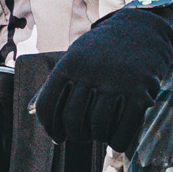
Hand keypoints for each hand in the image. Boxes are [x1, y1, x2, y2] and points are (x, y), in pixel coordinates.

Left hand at [33, 5, 172, 153]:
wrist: (143, 29)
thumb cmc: (102, 49)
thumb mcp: (75, 56)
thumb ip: (55, 82)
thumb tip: (29, 110)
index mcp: (69, 64)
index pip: (48, 104)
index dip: (50, 126)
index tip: (57, 136)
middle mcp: (91, 72)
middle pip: (73, 120)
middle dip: (76, 135)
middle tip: (82, 136)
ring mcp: (117, 82)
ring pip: (98, 127)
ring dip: (98, 138)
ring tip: (99, 134)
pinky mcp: (141, 92)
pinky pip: (124, 129)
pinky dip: (118, 142)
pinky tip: (116, 141)